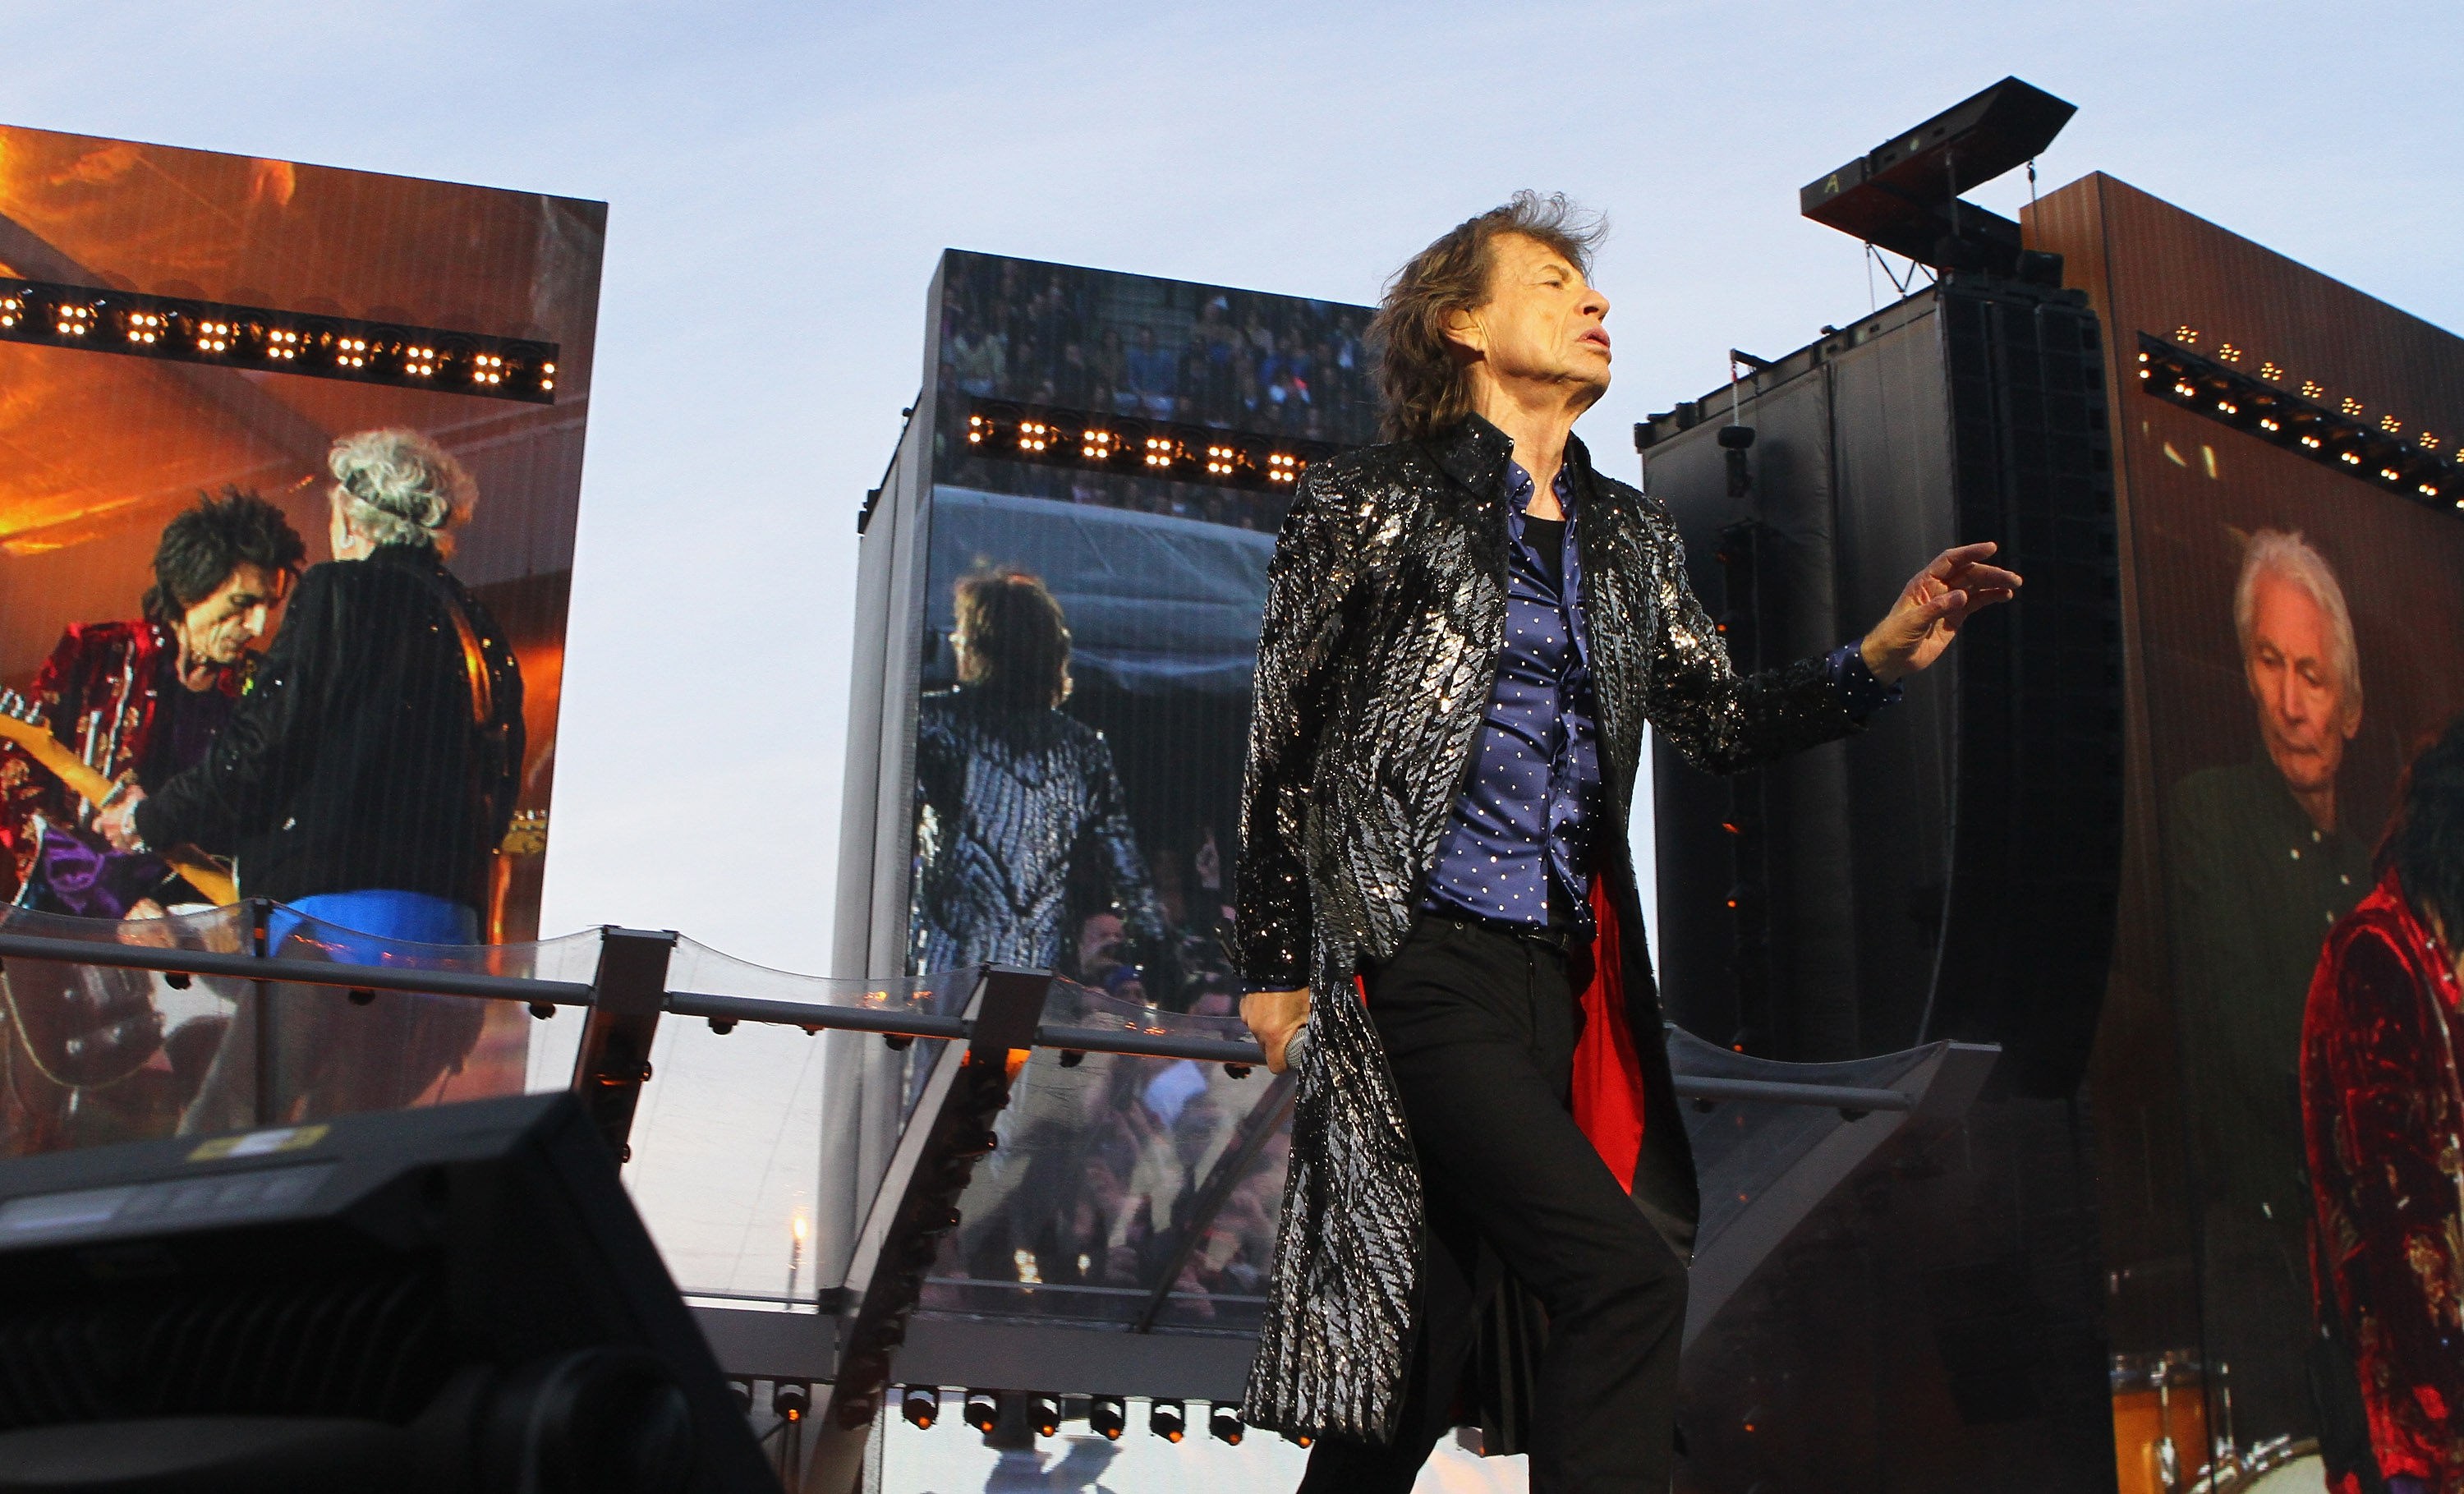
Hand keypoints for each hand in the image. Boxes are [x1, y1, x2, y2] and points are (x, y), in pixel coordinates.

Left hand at [94, 786, 147, 851]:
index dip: (101, 823)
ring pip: (119, 843)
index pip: (97, 825)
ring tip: (135, 835)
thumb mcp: (133, 792)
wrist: (152, 822)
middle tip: (126, 825)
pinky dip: (134, 846)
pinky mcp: (131, 851)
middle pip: (110, 834)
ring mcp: (120, 844)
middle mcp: (110, 834)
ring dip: (125, 839)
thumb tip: (127, 789)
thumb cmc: (139, 806)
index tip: (107, 821)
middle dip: (116, 831)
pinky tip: (141, 841)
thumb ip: (127, 793)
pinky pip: (130, 849)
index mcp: (107, 821)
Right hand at [1239, 987, 1310, 1073]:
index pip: (1276, 1066)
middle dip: (1279, 1045)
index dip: (1287, 1063)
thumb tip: (1316, 1044)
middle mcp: (1257, 1029)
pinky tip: (1274, 1005)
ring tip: (1284, 1013)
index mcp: (1275, 1035)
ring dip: (1271, 1029)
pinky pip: (1254, 1019)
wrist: (1277, 959)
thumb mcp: (1311, 1011)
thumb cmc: (1298, 985)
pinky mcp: (1244, 1006)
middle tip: (1294, 1031)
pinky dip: (1263, 1017)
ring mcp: (1248, 1017)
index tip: (1295, 1055)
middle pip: (1267, 1050)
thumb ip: (1310, 1032)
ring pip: (1260, 1034)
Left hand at [1859, 542, 2021, 683]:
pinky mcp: (1955, 617)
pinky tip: (2004, 596)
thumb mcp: (1912, 622)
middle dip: (1991, 573)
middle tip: (2012, 578)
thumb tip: (1962, 596)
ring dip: (1994, 584)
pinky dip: (1990, 598)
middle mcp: (1938, 588)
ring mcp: (1948, 602)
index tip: (1990, 549)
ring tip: (2014, 585)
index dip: (1970, 553)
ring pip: (1975, 587)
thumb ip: (1936, 608)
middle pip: (1968, 573)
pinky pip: (1976, 603)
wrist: (1892, 659)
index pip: (1950, 560)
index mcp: (1924, 583)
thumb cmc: (1894, 637)